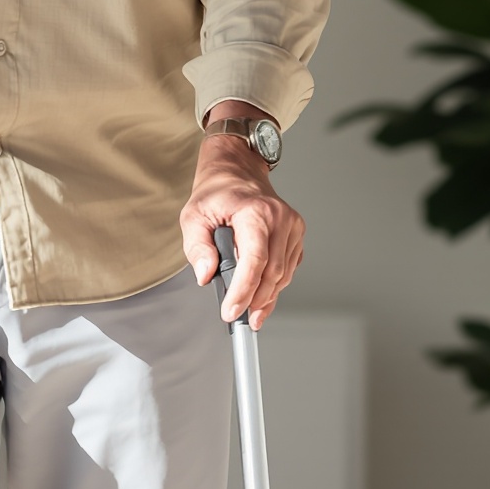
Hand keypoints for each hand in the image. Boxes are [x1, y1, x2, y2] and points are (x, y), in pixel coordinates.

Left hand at [181, 134, 305, 326]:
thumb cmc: (216, 193)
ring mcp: (292, 226)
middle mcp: (280, 218)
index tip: (232, 311)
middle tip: (238, 317)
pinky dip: (276, 285)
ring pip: (284, 274)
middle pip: (273, 272)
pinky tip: (262, 296)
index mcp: (255, 212)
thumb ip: (197, 247)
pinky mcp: (296, 234)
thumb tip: (205, 275)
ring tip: (249, 313)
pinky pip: (289, 267)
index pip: (255, 260)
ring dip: (267, 297)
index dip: (244, 290)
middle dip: (255, 300)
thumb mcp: (193, 217)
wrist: (237, 171)